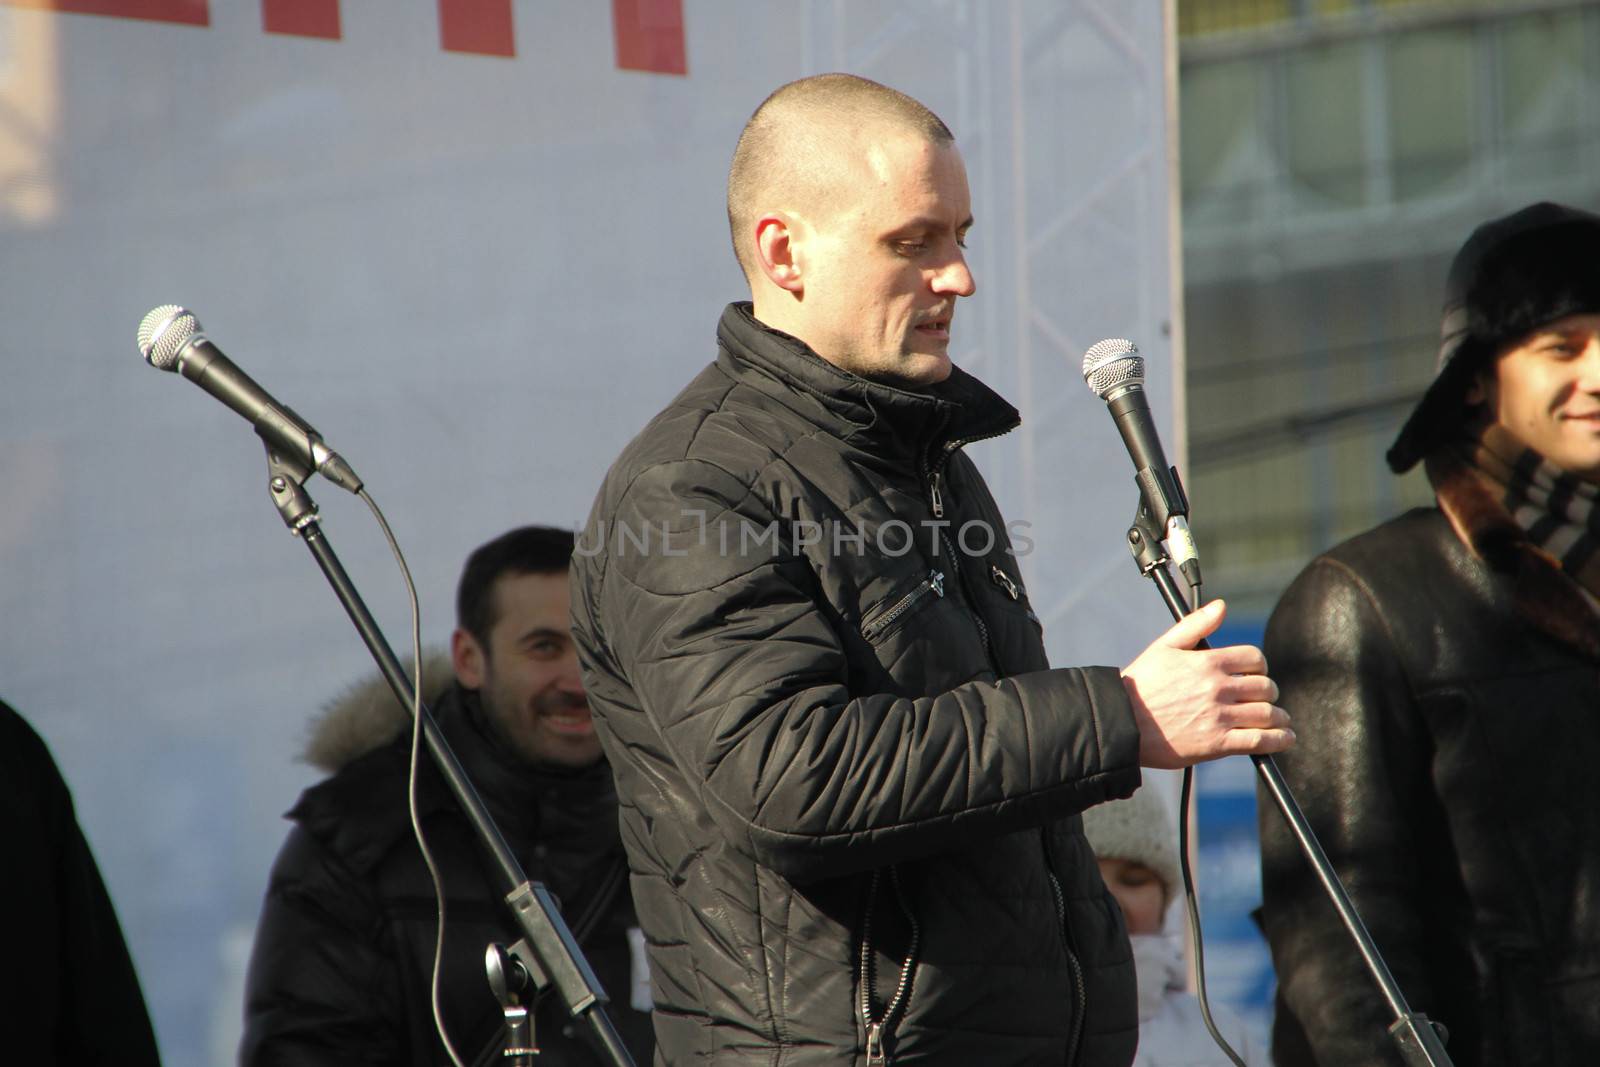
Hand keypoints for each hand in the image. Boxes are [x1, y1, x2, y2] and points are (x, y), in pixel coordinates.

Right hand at [1120, 599, 1292, 768]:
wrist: (1121, 722)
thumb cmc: (1140, 685)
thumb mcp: (1164, 646)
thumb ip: (1196, 624)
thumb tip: (1221, 606)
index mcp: (1207, 662)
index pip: (1254, 658)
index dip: (1259, 666)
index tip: (1255, 675)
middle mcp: (1217, 687)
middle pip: (1265, 686)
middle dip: (1268, 692)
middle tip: (1264, 698)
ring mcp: (1219, 716)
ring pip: (1267, 713)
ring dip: (1278, 717)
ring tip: (1279, 720)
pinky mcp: (1218, 743)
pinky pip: (1260, 740)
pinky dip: (1278, 739)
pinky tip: (1284, 738)